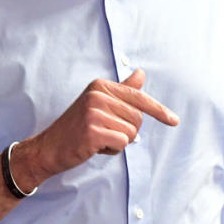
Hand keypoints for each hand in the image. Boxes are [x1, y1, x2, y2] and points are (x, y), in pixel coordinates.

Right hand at [18, 69, 177, 182]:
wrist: (48, 148)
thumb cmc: (77, 127)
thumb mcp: (99, 104)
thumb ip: (122, 89)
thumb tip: (141, 73)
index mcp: (101, 86)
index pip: (140, 97)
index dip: (160, 111)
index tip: (175, 121)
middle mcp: (97, 95)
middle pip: (138, 118)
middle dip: (127, 131)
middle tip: (105, 133)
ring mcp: (94, 112)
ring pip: (131, 133)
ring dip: (118, 142)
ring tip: (98, 139)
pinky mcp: (92, 131)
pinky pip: (121, 144)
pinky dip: (112, 150)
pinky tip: (95, 147)